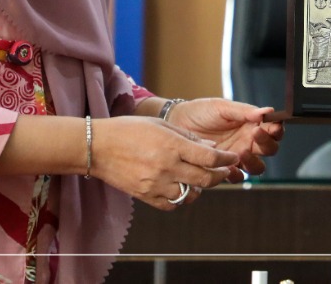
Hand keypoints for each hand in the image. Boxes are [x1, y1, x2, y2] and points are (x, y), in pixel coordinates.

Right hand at [92, 116, 238, 210]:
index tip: (232, 157)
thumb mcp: (161, 125)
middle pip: (205, 179)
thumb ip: (188, 137)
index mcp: (172, 145)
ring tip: (201, 178)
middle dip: (220, 175)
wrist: (97, 147)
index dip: (226, 159)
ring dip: (200, 188)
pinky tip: (180, 187)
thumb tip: (212, 149)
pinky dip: (180, 198)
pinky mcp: (146, 196)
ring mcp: (156, 184)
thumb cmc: (129, 129)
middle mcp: (167, 167)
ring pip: (191, 195)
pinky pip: (172, 204)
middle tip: (225, 170)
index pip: (210, 158)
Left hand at [167, 98, 283, 178]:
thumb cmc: (200, 112)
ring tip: (241, 152)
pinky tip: (229, 168)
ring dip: (253, 162)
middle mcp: (247, 142)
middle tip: (255, 134)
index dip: (277, 130)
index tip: (272, 126)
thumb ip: (244, 111)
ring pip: (257, 167)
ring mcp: (236, 157)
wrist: (176, 123)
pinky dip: (236, 174)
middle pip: (270, 150)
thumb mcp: (222, 107)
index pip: (273, 130)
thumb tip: (267, 111)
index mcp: (251, 125)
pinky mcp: (222, 169)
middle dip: (267, 144)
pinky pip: (236, 177)